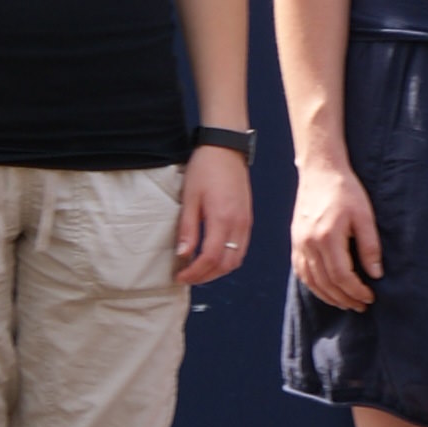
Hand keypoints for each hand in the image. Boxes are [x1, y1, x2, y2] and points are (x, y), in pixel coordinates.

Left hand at [174, 144, 255, 287]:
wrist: (226, 149)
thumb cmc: (205, 169)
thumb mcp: (189, 198)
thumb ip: (188, 228)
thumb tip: (183, 254)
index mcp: (222, 219)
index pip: (210, 258)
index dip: (194, 272)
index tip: (179, 276)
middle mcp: (239, 224)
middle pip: (226, 264)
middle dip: (206, 276)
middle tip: (187, 277)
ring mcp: (246, 222)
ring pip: (237, 259)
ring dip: (218, 270)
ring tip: (199, 270)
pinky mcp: (248, 219)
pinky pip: (242, 248)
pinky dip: (228, 259)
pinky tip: (213, 256)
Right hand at [291, 159, 381, 311]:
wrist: (320, 172)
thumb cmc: (346, 191)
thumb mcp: (365, 215)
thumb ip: (370, 246)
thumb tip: (376, 274)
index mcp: (328, 236)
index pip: (341, 275)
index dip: (356, 291)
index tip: (370, 297)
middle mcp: (309, 243)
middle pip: (326, 283)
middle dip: (345, 298)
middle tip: (362, 305)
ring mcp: (299, 243)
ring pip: (311, 281)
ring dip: (329, 297)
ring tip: (346, 303)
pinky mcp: (295, 241)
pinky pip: (301, 271)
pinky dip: (313, 286)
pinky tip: (326, 291)